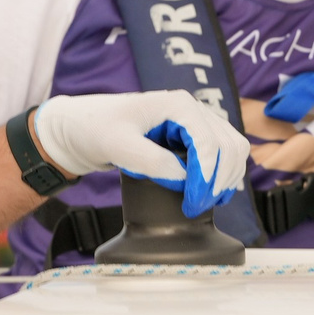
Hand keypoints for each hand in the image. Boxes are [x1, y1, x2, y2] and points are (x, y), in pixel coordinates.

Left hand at [30, 92, 250, 216]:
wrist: (81, 127)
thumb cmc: (95, 128)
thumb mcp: (118, 145)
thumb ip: (151, 161)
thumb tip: (184, 180)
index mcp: (179, 105)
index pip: (209, 144)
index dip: (206, 178)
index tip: (192, 205)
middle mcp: (193, 110)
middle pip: (229, 146)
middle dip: (219, 181)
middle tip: (198, 208)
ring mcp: (195, 123)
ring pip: (232, 150)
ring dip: (226, 178)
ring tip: (206, 203)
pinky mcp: (192, 137)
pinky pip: (222, 154)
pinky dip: (223, 174)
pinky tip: (210, 193)